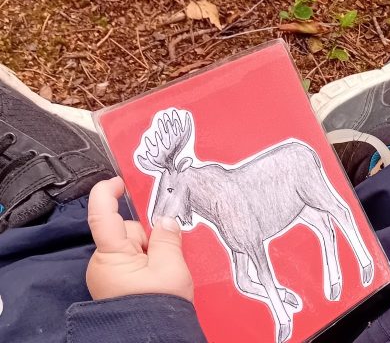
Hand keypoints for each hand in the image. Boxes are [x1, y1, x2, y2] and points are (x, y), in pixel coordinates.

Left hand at [86, 177, 193, 301]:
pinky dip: (145, 262)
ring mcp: (106, 275)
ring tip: (161, 271)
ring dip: (148, 251)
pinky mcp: (113, 284)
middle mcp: (102, 264)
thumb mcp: (170, 265)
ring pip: (131, 247)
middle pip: (126, 231)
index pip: (101, 215)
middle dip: (146, 235)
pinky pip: (131, 261)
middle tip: (164, 254)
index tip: (118, 181)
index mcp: (111, 255)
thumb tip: (165, 218)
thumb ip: (167, 236)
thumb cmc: (157, 306)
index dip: (106, 193)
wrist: (154, 339)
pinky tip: (155, 277)